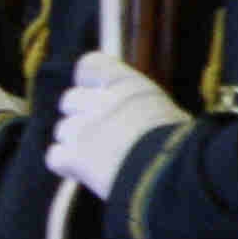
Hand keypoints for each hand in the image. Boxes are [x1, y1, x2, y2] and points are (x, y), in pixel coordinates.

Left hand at [46, 51, 189, 195]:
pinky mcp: (73, 157)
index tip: (97, 91)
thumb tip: (134, 118)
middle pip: (69, 100)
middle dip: (81, 115)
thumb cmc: (182, 147)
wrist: (172, 174)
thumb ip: (140, 108)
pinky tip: (85, 172)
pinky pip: (55, 156)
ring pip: (62, 130)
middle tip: (104, 134)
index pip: (89, 64)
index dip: (88, 79)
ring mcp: (82, 129)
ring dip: (76, 143)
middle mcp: (100, 102)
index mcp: (128, 85)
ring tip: (102, 158)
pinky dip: (66, 165)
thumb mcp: (167, 113)